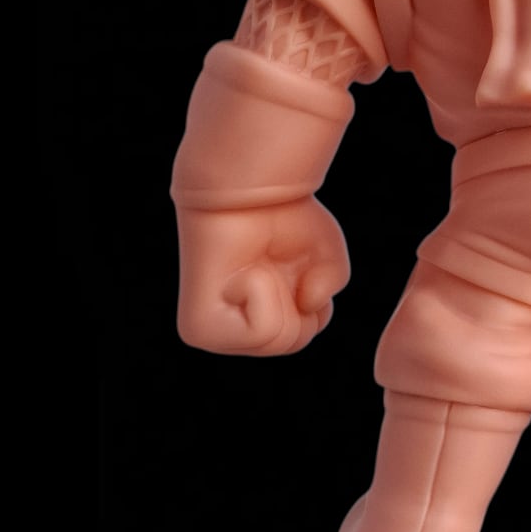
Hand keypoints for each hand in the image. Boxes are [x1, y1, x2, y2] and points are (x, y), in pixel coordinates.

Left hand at [176, 197, 350, 355]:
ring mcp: (215, 334)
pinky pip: (259, 331)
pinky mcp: (199, 329)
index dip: (311, 293)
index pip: (307, 330)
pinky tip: (242, 270)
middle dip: (297, 297)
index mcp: (263, 316)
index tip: (291, 264)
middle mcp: (236, 330)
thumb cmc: (283, 216)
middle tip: (272, 264)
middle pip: (295, 342)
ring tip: (254, 265)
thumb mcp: (326, 255)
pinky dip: (263, 291)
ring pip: (279, 339)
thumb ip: (331, 286)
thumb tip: (308, 305)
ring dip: (278, 291)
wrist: (246, 189)